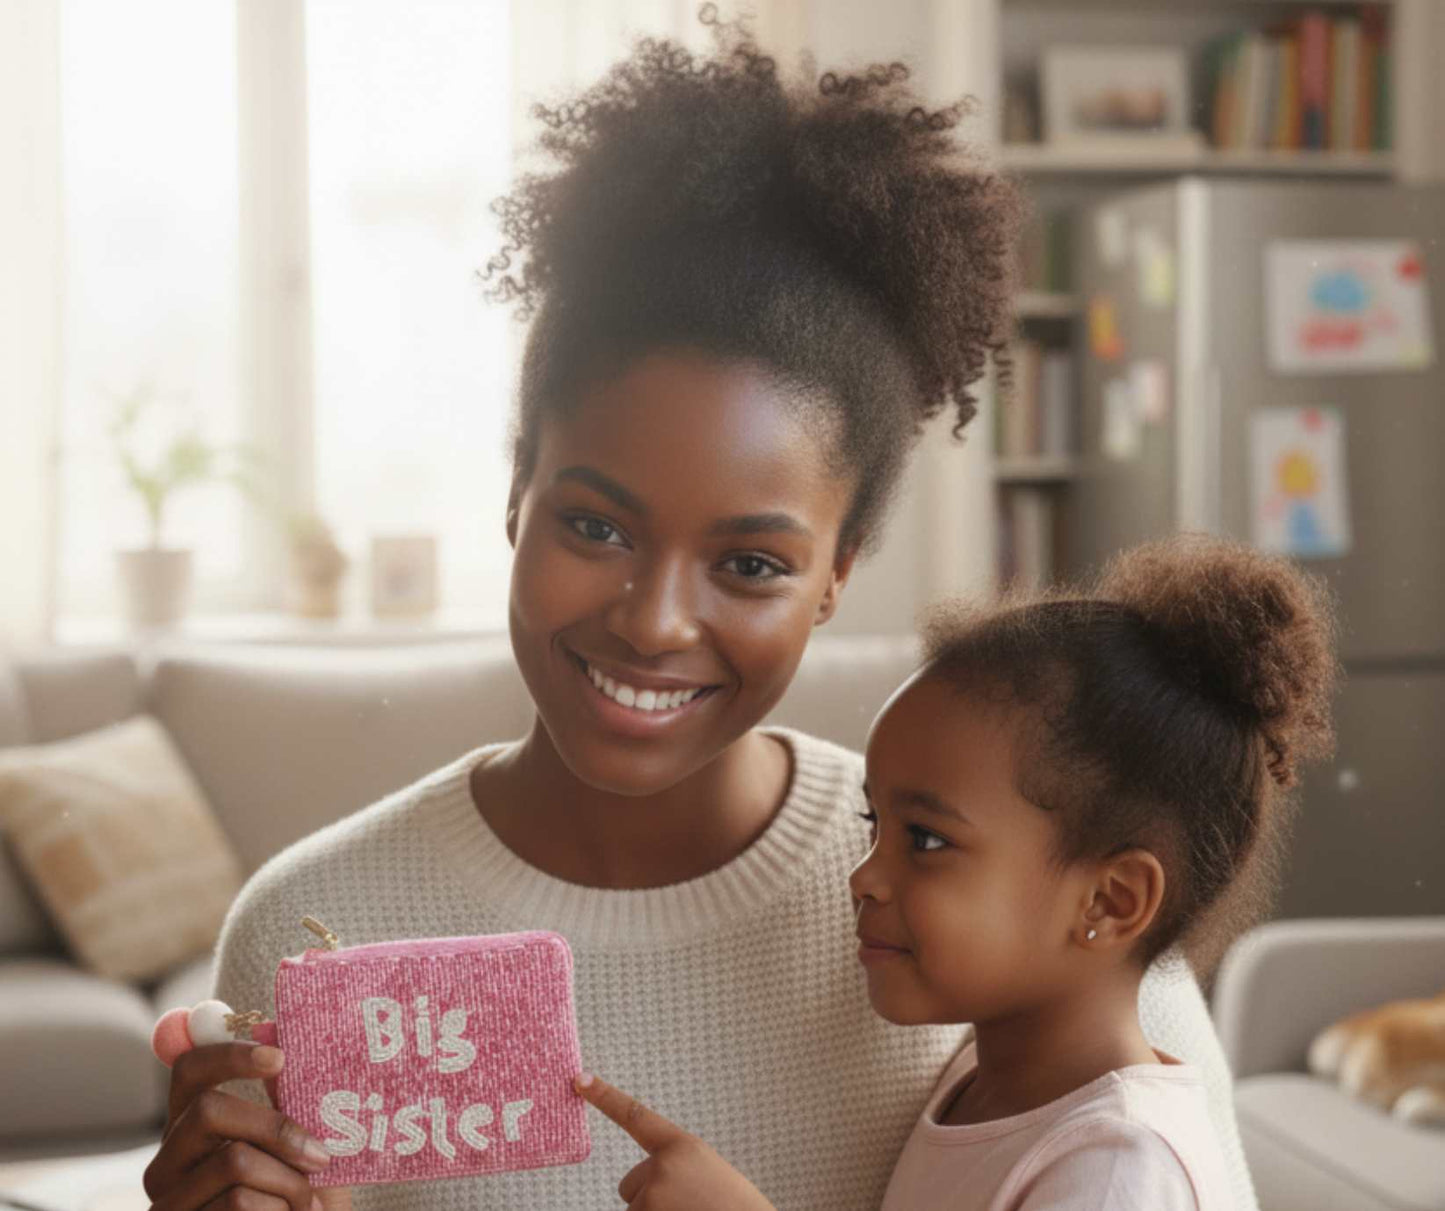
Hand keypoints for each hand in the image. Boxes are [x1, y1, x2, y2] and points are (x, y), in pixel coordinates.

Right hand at [142, 1041, 352, 1209]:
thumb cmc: (298, 1205)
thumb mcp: (298, 1150)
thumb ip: (287, 1101)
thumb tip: (280, 1031)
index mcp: (193, 1128)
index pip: (190, 1069)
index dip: (230, 1055)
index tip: (281, 1058)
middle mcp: (168, 1162)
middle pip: (210, 1110)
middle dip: (276, 1129)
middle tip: (321, 1156)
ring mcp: (167, 1201)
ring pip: (234, 1162)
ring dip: (289, 1184)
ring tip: (306, 1206)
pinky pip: (238, 1205)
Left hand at [573, 1072, 776, 1210]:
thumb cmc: (731, 1206)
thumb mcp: (706, 1174)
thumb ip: (675, 1166)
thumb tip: (644, 1187)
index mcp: (682, 1146)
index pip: (636, 1116)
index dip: (605, 1097)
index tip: (580, 1080)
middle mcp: (662, 1166)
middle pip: (631, 1183)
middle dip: (652, 1198)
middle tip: (689, 1205)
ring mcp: (651, 1196)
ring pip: (635, 1208)